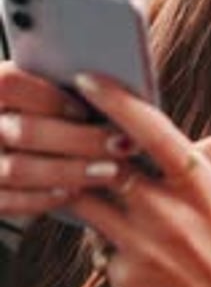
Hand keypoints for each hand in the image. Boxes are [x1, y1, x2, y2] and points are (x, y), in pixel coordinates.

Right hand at [0, 62, 135, 216]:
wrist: (2, 146)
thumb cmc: (27, 112)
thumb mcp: (31, 88)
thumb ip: (56, 86)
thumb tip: (110, 89)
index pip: (11, 83)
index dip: (50, 97)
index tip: (88, 109)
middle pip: (26, 131)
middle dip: (80, 140)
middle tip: (123, 144)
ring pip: (19, 170)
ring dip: (70, 171)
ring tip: (111, 171)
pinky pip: (8, 202)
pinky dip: (44, 198)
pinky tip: (77, 192)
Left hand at [70, 74, 210, 286]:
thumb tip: (188, 138)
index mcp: (200, 183)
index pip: (148, 128)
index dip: (114, 99)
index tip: (88, 79)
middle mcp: (166, 212)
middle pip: (103, 161)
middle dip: (85, 141)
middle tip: (74, 128)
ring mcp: (141, 246)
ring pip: (89, 200)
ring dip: (88, 186)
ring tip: (98, 182)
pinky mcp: (125, 278)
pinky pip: (98, 242)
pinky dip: (104, 233)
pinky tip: (125, 237)